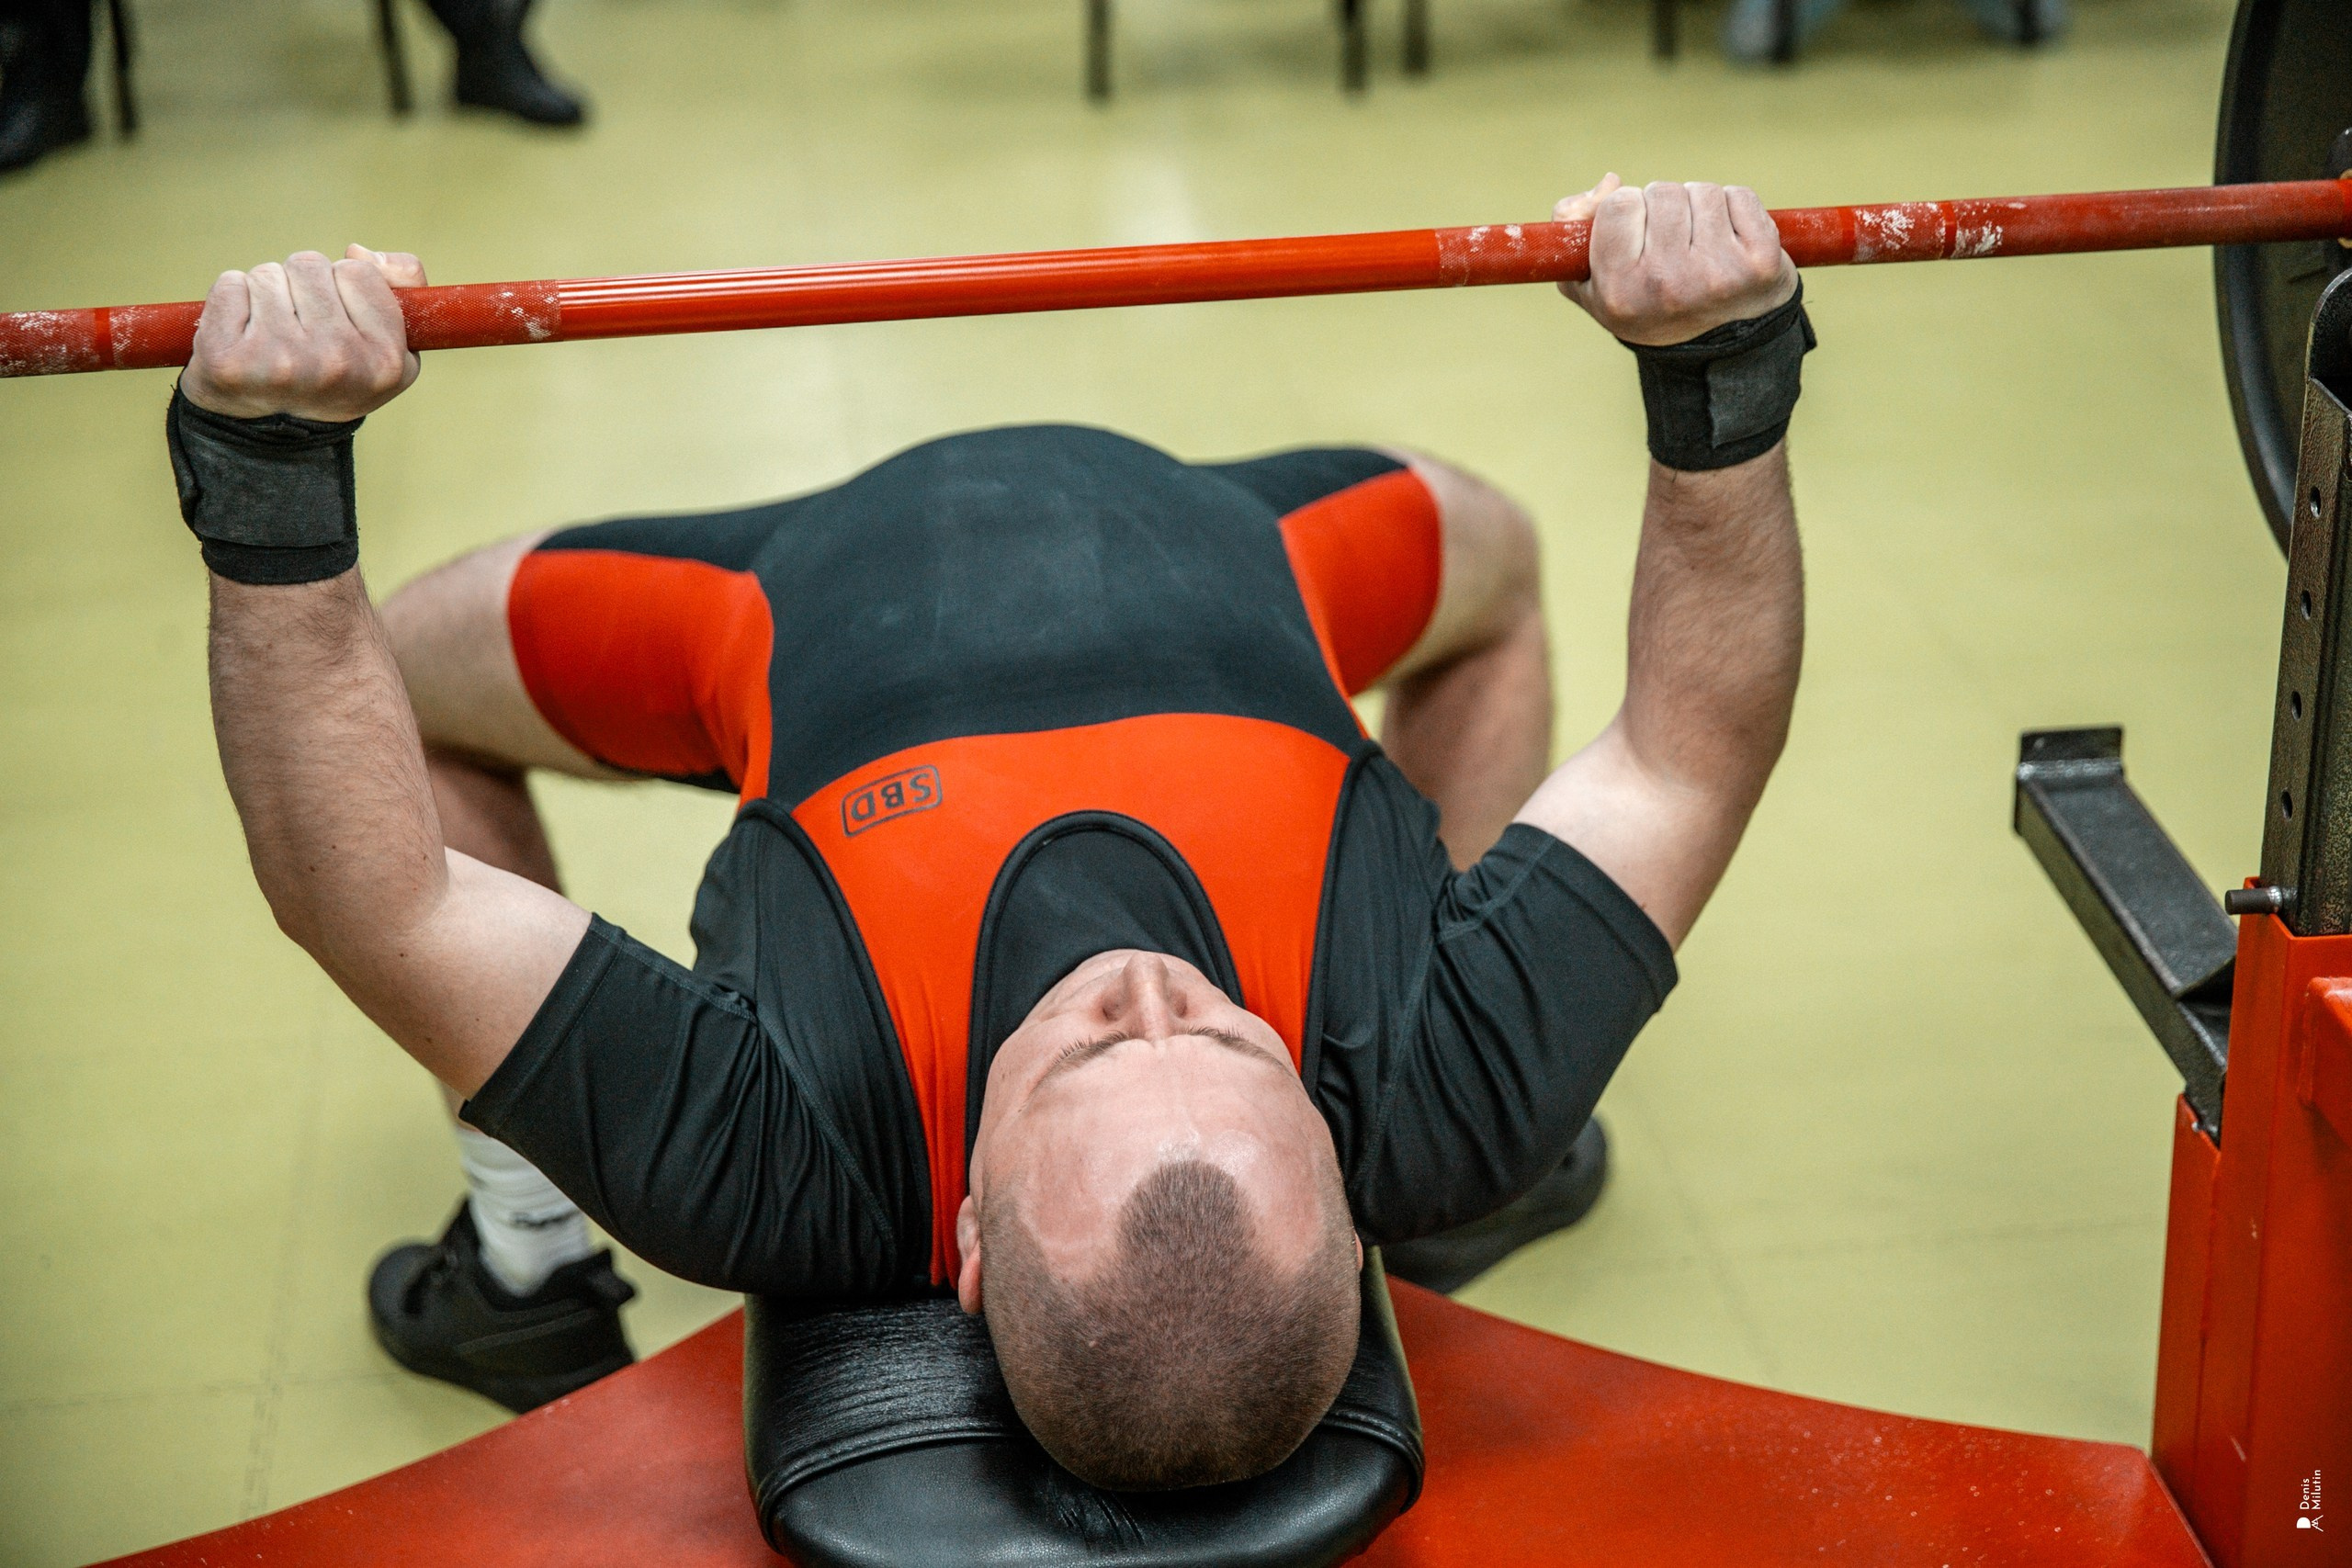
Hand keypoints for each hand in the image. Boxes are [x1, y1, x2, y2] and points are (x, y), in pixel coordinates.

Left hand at [181, 246, 426, 421]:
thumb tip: (359, 252)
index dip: (344, 286)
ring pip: (268, 274)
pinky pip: (229, 285)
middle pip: (311, 265)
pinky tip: (241, 336)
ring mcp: (280, 361)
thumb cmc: (333, 377)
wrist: (271, 434)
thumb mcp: (389, 344)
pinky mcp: (227, 358)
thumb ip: (400, 287)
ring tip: (270, 335)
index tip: (338, 319)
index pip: (359, 270)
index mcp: (384, 361)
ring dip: (266, 294)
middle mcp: (335, 362)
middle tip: (300, 331)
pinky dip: (231, 301)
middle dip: (302, 287)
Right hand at [1554, 175, 1796, 346]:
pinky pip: (1740, 197)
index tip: (1638, 233)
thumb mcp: (1588, 280)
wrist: (1718, 345)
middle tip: (1674, 243)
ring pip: (1702, 191)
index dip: (1629, 209)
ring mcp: (1717, 273)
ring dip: (1700, 206)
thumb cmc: (1647, 303)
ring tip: (1701, 244)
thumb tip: (1610, 182)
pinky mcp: (1759, 262)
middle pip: (1662, 192)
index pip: (1619, 203)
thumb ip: (1571, 226)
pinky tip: (1730, 242)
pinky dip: (1735, 208)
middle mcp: (1667, 283)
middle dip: (1666, 207)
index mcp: (1620, 290)